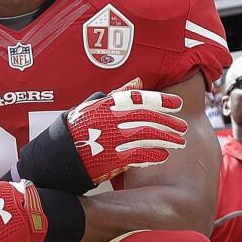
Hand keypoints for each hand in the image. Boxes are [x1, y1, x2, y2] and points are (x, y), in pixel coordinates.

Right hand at [63, 84, 186, 184]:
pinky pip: (138, 154)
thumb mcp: (92, 106)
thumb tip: (138, 83)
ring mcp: (111, 138)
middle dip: (168, 122)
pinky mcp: (111, 158)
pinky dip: (153, 154)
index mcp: (106, 105)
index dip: (161, 101)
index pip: (139, 99)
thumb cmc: (76, 130)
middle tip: (182, 127)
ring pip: (147, 135)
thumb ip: (116, 95)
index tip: (177, 104)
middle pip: (147, 118)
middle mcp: (110, 119)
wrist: (59, 157)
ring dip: (166, 139)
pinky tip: (163, 155)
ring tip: (179, 142)